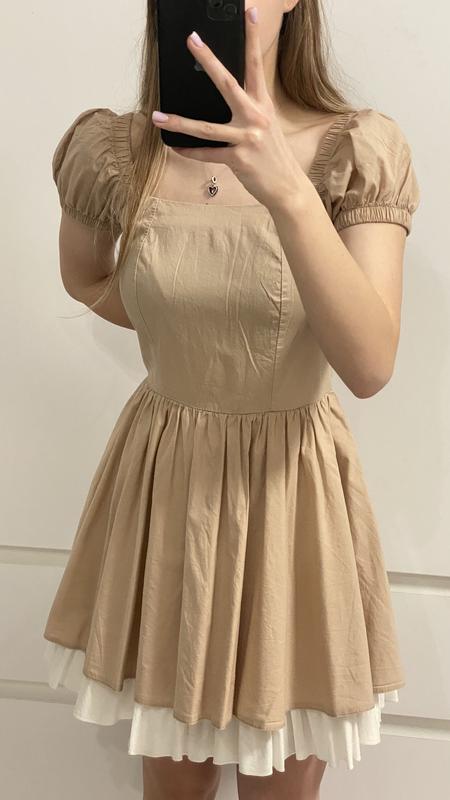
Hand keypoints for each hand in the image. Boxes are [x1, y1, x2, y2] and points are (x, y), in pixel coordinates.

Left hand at [151, 6, 306, 210]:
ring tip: (157, 115)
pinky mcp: (239, 160)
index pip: (256, 64)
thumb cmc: (273, 156)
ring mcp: (247, 138)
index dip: (253, 37)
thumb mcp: (266, 127)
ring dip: (178, 122)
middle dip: (208, 60)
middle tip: (192, 40)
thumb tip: (224, 98)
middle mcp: (256, 117)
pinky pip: (207, 153)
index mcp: (263, 104)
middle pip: (228, 83)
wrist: (288, 187)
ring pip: (206, 127)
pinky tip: (174, 147)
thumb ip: (248, 110)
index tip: (248, 12)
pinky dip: (189, 151)